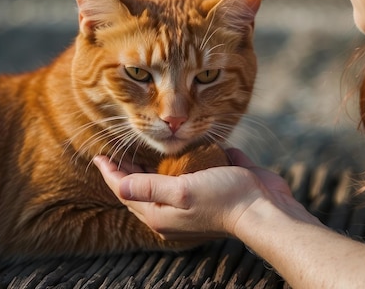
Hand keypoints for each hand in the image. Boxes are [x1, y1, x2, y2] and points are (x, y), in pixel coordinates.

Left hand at [93, 149, 303, 240]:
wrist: (265, 210)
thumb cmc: (224, 198)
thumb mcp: (181, 191)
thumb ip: (148, 188)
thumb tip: (117, 186)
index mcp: (160, 214)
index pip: (126, 192)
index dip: (111, 173)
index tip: (99, 155)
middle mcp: (172, 210)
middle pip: (141, 189)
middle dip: (127, 171)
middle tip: (116, 150)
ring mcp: (191, 202)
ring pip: (163, 184)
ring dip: (152, 168)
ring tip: (141, 150)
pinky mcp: (209, 191)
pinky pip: (187, 177)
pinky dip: (179, 165)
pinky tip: (177, 151)